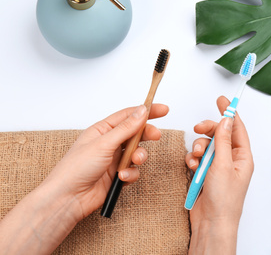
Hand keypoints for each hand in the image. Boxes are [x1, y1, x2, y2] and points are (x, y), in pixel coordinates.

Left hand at [0, 104, 167, 253]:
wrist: (69, 198)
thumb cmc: (76, 168)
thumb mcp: (104, 143)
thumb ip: (126, 128)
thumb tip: (142, 111)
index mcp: (102, 130)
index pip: (128, 115)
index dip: (146, 111)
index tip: (163, 110)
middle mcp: (109, 143)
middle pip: (136, 133)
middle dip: (146, 135)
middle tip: (156, 136)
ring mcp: (114, 160)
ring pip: (137, 153)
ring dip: (139, 157)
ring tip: (134, 161)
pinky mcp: (117, 176)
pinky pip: (133, 171)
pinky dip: (131, 174)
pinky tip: (122, 178)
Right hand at [186, 96, 253, 253]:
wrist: (211, 222)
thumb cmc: (224, 200)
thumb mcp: (223, 165)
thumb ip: (223, 141)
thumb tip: (225, 120)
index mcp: (242, 157)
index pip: (237, 128)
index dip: (230, 113)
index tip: (222, 100)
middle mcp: (231, 160)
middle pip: (219, 135)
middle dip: (208, 131)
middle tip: (199, 128)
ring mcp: (217, 167)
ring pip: (206, 146)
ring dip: (198, 148)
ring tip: (196, 158)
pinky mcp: (205, 173)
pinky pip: (197, 158)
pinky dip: (192, 159)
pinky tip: (192, 167)